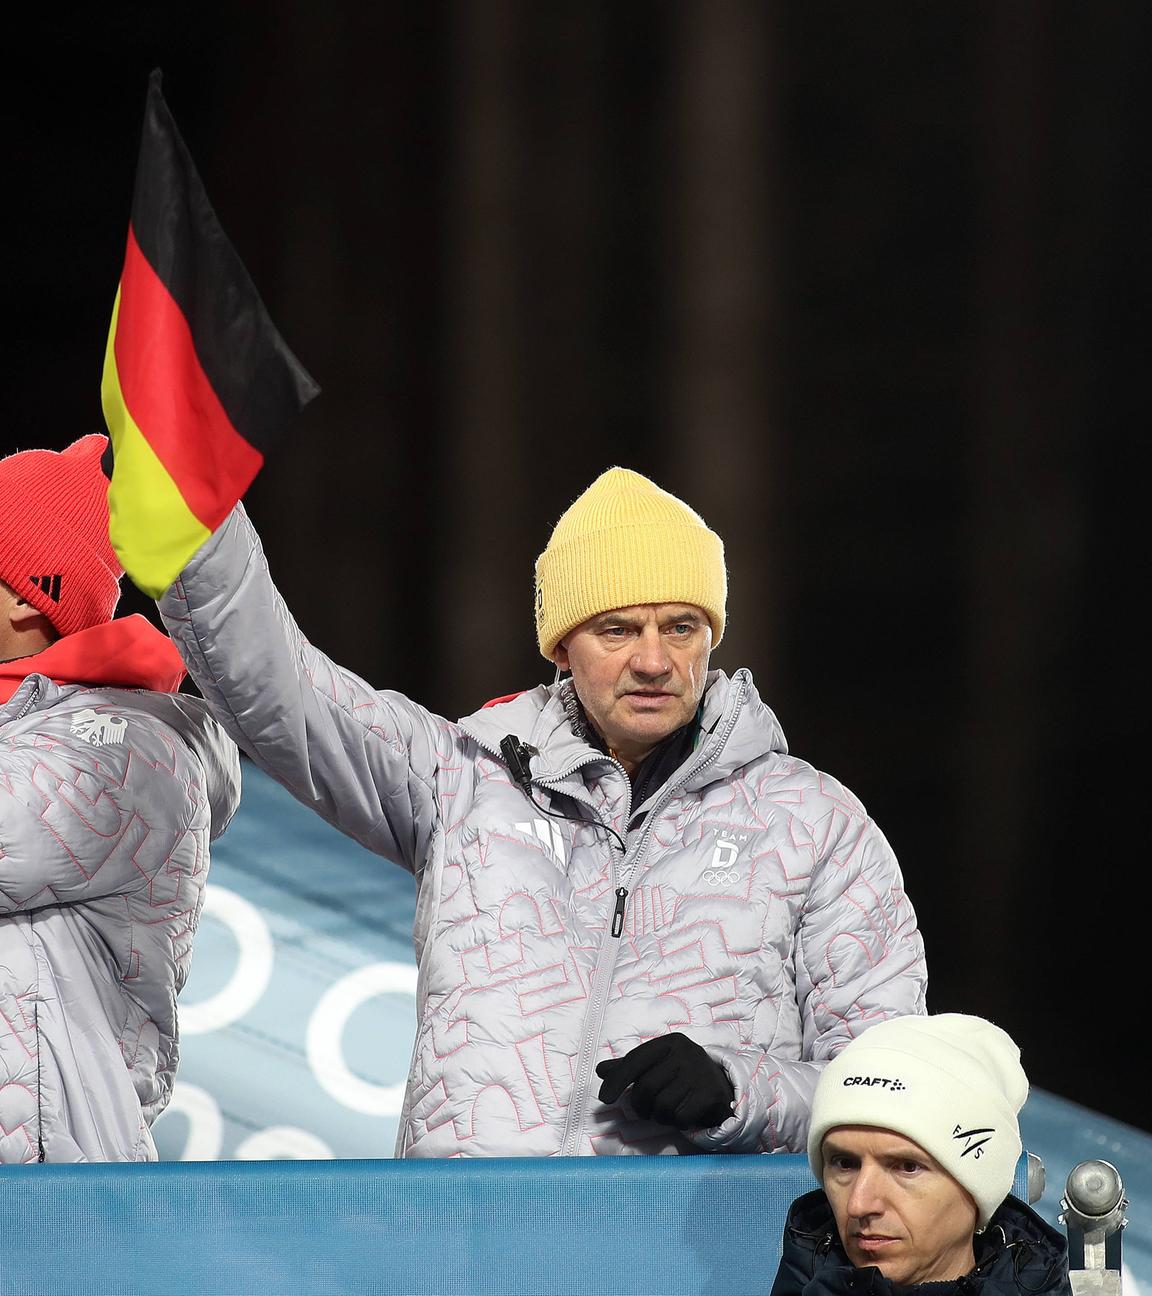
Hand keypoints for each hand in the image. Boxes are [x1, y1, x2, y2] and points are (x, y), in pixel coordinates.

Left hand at [595, 1032, 734, 1129]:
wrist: (721, 1086)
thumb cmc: (681, 1075)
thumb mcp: (657, 1065)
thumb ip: (629, 1068)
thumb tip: (602, 1070)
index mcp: (669, 1043)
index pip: (636, 1060)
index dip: (617, 1080)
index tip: (604, 1098)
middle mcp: (686, 1053)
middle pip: (647, 1087)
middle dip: (641, 1105)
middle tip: (645, 1110)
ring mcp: (700, 1072)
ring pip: (663, 1106)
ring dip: (659, 1116)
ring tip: (666, 1110)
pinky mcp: (711, 1094)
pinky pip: (680, 1117)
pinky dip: (677, 1122)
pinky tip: (683, 1115)